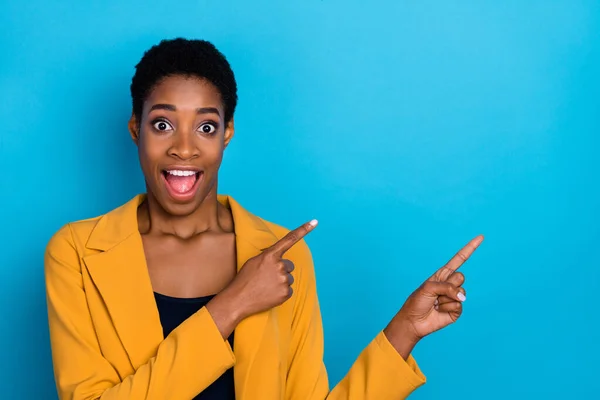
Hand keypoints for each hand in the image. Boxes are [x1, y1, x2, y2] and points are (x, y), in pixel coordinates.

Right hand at [223, 219, 318, 319]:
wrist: (238, 300)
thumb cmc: (244, 279)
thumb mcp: (254, 261)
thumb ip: (269, 257)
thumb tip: (278, 258)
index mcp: (271, 255)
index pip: (290, 239)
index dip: (304, 229)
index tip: (315, 222)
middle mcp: (280, 265)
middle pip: (289, 266)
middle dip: (281, 270)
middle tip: (267, 277)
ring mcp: (283, 280)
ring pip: (289, 278)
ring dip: (280, 282)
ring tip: (266, 286)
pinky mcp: (286, 293)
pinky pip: (288, 290)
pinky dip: (281, 292)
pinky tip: (269, 294)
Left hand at [384, 235, 483, 357]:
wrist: (413, 321)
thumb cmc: (417, 301)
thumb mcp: (428, 287)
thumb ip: (446, 287)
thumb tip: (462, 297)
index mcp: (443, 275)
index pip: (459, 259)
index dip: (470, 248)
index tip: (481, 237)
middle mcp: (450, 284)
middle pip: (461, 277)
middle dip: (449, 285)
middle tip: (436, 293)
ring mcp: (454, 297)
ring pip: (461, 293)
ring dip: (445, 299)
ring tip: (435, 303)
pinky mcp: (457, 310)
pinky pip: (459, 306)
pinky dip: (447, 308)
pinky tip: (439, 311)